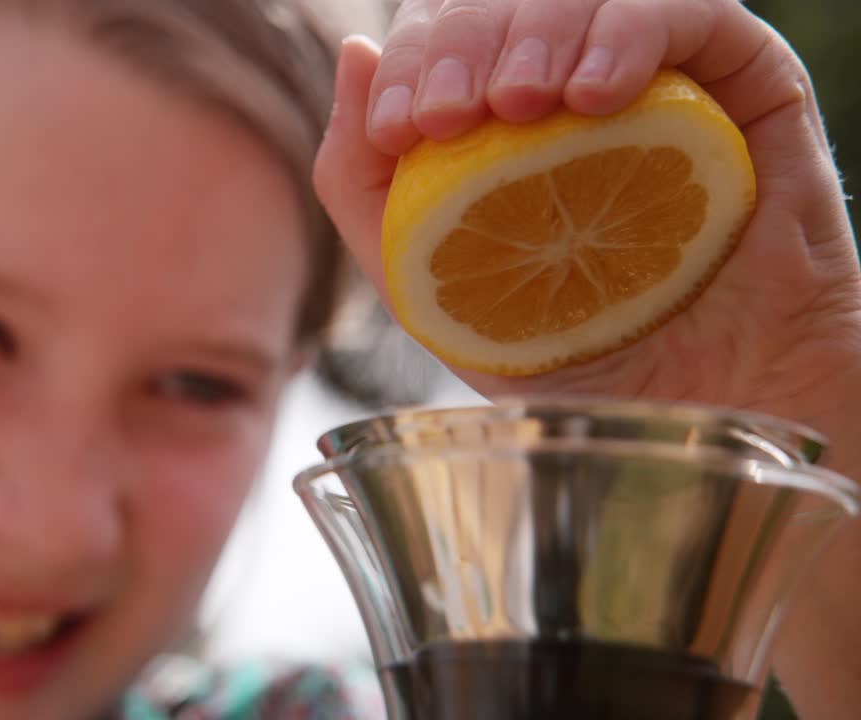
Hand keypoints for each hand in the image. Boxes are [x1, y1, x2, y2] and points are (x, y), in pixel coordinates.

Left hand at [316, 0, 860, 416]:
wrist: (688, 418)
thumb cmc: (561, 360)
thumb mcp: (425, 286)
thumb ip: (363, 180)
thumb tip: (354, 51)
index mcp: (502, 116)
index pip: (447, 27)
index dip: (418, 54)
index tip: (402, 127)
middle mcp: (577, 81)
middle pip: (508, 1)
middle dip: (462, 41)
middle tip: (450, 115)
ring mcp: (664, 76)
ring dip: (538, 30)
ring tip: (522, 105)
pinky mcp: (748, 81)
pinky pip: (692, 12)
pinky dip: (632, 33)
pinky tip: (596, 97)